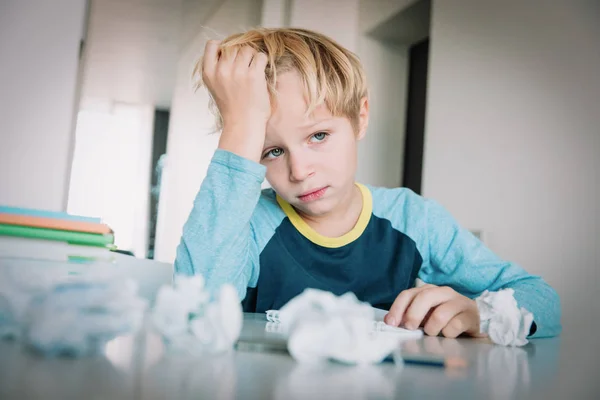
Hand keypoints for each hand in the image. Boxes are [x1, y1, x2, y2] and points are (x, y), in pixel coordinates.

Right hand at [201, 40, 270, 160]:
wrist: (243, 125)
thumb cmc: (232, 108)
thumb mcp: (215, 87)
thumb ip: (216, 69)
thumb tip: (225, 48)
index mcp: (208, 73)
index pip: (212, 45)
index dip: (223, 47)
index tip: (230, 58)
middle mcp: (221, 70)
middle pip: (233, 46)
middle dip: (240, 54)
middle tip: (245, 68)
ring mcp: (237, 72)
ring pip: (247, 49)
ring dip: (253, 58)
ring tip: (253, 71)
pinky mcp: (253, 75)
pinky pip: (260, 56)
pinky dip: (262, 62)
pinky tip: (261, 72)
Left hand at [384, 284, 486, 338]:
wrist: (476, 319)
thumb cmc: (446, 317)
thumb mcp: (426, 314)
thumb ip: (409, 314)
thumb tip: (390, 321)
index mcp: (428, 290)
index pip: (408, 294)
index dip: (397, 308)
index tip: (391, 323)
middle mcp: (443, 292)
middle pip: (424, 297)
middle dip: (413, 314)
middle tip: (410, 328)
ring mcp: (458, 302)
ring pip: (439, 314)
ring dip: (432, 328)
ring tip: (433, 333)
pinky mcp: (470, 315)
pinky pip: (454, 326)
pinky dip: (447, 334)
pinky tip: (448, 335)